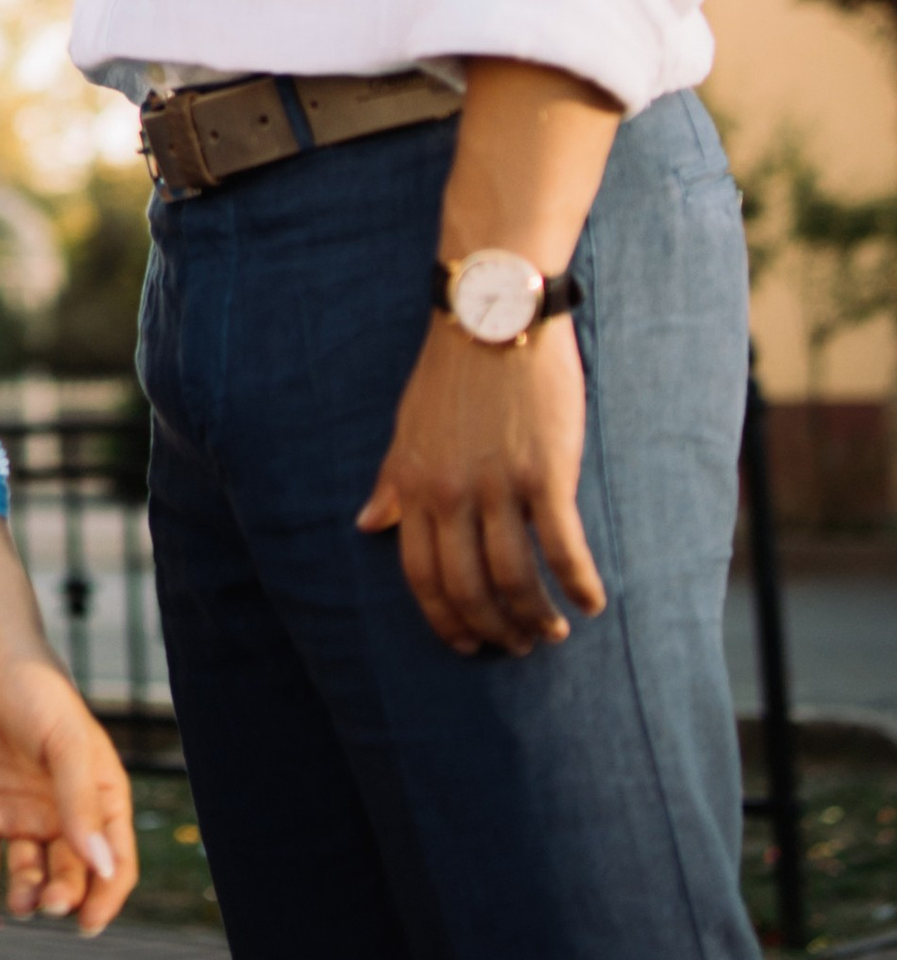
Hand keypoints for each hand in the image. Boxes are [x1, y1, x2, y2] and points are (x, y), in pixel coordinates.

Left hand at [0, 636, 136, 929]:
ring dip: (28, 897)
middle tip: (50, 903)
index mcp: (99, 796)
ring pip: (30, 876)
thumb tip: (102, 869)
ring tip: (20, 900)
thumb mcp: (66, 743)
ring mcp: (20, 815)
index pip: (114, 862)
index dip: (107, 897)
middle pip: (72, 876)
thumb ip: (81, 804)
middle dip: (64, 898)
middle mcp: (62, 813)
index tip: (89, 923)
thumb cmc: (34, 690)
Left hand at [357, 314, 603, 655]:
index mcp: (416, 485)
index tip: (468, 645)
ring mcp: (498, 485)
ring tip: (554, 629)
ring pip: (515, 579)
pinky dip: (578, 583)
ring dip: (536, 616)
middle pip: (468, 589)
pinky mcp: (545, 473)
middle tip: (519, 644)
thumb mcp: (408, 427)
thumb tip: (367, 524)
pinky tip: (592, 601)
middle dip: (494, 629)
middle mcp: (452, 493)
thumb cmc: (452, 371)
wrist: (493, 314)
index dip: (445, 620)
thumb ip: (393, 481)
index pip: (423, 576)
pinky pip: (561, 548)